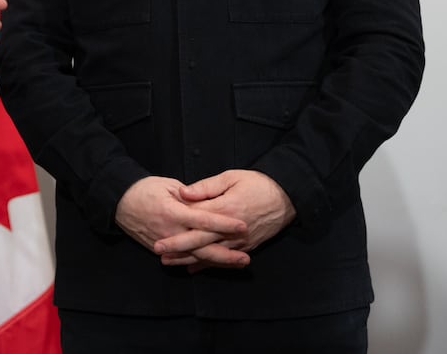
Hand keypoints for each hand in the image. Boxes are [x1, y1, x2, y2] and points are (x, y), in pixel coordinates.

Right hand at [115, 176, 249, 268]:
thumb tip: (206, 201)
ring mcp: (165, 243)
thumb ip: (188, 195)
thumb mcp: (166, 184)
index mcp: (173, 211)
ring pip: (195, 257)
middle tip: (246, 258)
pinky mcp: (159, 249)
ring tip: (237, 263)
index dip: (224, 224)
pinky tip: (214, 265)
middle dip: (226, 254)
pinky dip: (199, 263)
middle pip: (202, 247)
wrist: (118, 202)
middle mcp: (170, 231)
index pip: (203, 220)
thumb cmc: (143, 189)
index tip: (242, 226)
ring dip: (217, 261)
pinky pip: (183, 259)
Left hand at [155, 170, 295, 269]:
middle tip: (158, 250)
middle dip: (178, 246)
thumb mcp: (231, 177)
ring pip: (210, 254)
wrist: (287, 197)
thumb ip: (206, 187)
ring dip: (189, 259)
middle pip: (200, 240)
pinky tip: (193, 268)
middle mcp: (232, 229)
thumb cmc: (257, 183)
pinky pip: (224, 259)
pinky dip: (208, 265)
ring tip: (169, 262)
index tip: (158, 224)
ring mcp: (240, 241)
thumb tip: (183, 193)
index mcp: (226, 208)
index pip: (196, 218)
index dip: (177, 222)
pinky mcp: (247, 247)